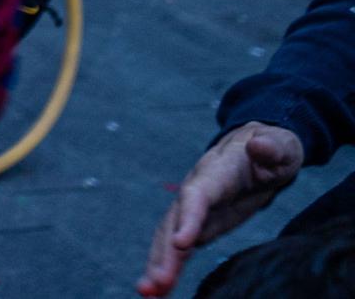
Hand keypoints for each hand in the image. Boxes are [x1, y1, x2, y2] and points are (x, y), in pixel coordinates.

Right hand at [137, 121, 305, 295]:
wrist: (260, 152)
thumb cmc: (272, 149)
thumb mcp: (280, 146)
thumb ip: (271, 146)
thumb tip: (259, 145)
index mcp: (214, 172)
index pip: (196, 196)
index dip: (188, 218)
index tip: (181, 244)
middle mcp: (194, 191)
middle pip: (172, 222)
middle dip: (163, 253)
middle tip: (156, 283)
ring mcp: (192, 210)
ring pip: (167, 238)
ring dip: (157, 265)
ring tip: (149, 293)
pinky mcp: (197, 226)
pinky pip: (176, 249)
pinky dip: (166, 269)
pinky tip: (159, 293)